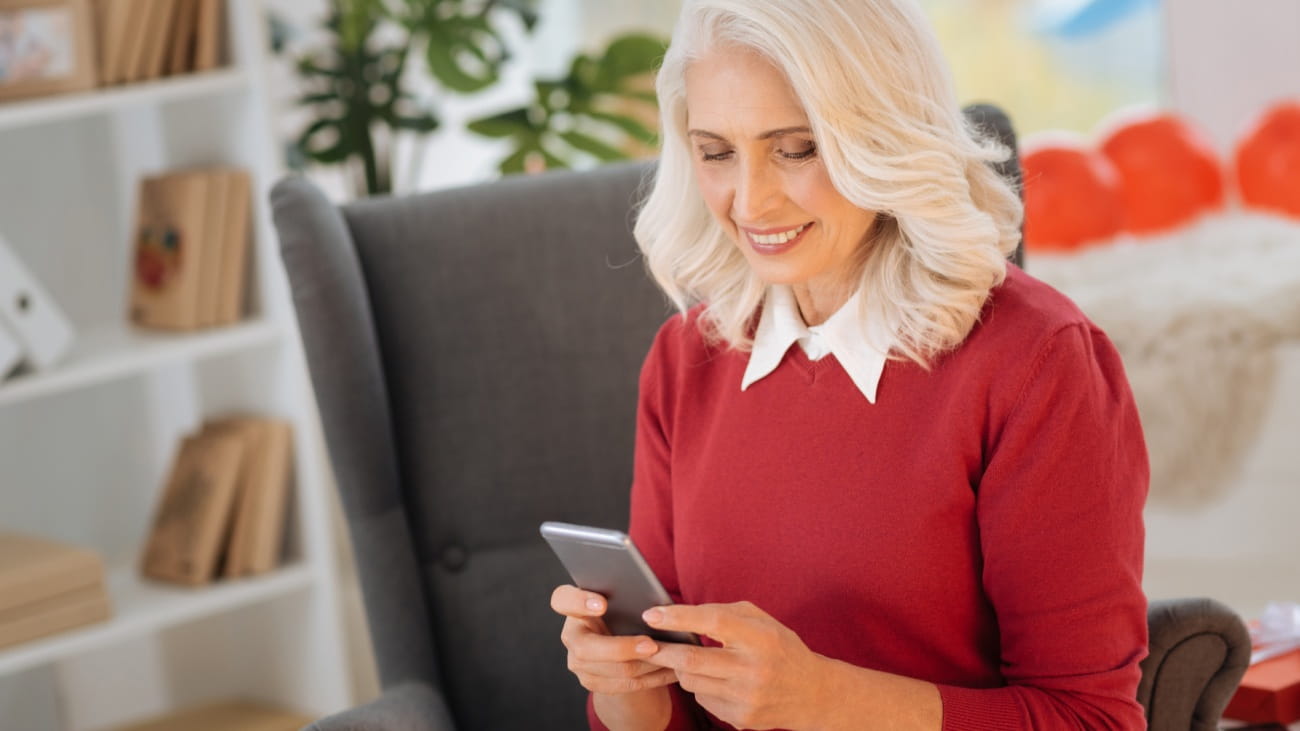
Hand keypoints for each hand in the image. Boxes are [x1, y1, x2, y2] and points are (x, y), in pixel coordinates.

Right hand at [549, 584, 678, 695]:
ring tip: (671, 658)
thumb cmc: (627, 610)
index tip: (602, 604)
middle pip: (586, 648)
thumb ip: (630, 598)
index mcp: (574, 605)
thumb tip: (656, 605)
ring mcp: (578, 662)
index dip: (579, 602)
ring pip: (611, 670)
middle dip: (622, 648)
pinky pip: (623, 686)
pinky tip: (671, 671)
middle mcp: (571, 635)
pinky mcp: (592, 682)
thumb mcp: (625, 600)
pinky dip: (651, 678)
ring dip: (645, 665)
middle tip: (652, 645)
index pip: (563, 599)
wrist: (623, 643)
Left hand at [641, 601, 831, 730]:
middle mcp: (753, 669)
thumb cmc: (780, 649)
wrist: (811, 693)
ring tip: (686, 659)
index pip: (712, 622)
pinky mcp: (741, 718)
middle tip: (648, 643)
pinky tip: (712, 680)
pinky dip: (699, 686)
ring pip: (691, 681)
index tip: (652, 614)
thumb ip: (725, 614)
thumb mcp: (762, 622)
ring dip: (681, 668)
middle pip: (692, 659)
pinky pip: (703, 699)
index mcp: (760, 638)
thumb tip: (679, 615)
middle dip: (663, 650)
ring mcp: (746, 697)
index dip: (678, 617)